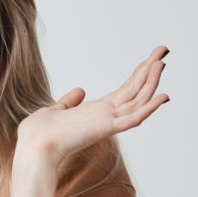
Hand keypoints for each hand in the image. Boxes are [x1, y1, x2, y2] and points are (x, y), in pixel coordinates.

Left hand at [17, 45, 169, 164]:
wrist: (34, 146)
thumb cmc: (40, 133)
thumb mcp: (56, 110)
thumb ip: (70, 101)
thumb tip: (80, 91)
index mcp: (97, 112)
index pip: (125, 91)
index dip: (138, 75)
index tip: (150, 59)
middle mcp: (107, 116)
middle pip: (136, 90)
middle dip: (150, 69)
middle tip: (163, 50)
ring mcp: (109, 122)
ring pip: (138, 100)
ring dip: (151, 80)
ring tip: (162, 61)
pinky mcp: (107, 129)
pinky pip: (134, 118)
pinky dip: (150, 108)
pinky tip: (163, 96)